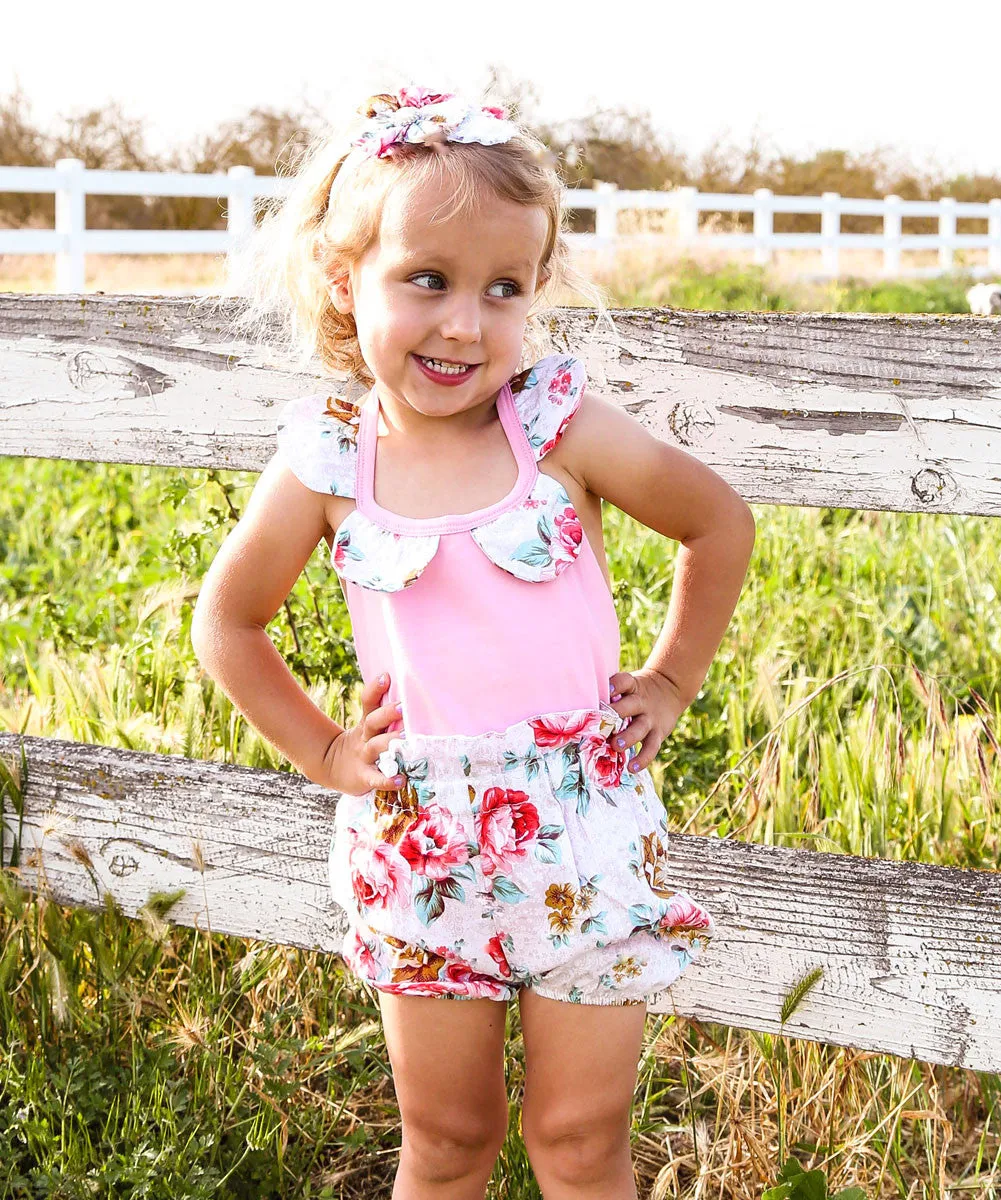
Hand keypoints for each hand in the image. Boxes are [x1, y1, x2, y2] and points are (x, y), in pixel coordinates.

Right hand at [322, 672, 406, 795]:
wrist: (332, 768)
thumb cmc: (362, 744)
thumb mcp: (367, 727)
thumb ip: (384, 715)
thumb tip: (408, 697)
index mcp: (366, 724)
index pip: (369, 702)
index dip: (375, 690)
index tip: (386, 676)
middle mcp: (365, 738)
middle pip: (373, 722)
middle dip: (387, 713)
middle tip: (403, 707)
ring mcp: (364, 757)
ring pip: (375, 746)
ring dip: (389, 742)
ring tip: (406, 739)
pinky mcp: (364, 777)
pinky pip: (376, 778)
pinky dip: (387, 780)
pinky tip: (401, 780)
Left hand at [607, 667, 686, 773]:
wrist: (670, 688)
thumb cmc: (636, 690)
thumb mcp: (628, 684)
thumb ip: (611, 692)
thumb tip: (580, 699)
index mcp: (632, 686)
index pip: (624, 682)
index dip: (616, 685)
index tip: (606, 690)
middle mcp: (641, 702)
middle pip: (630, 706)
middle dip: (616, 714)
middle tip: (603, 723)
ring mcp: (650, 718)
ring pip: (640, 728)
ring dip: (627, 737)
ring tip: (616, 746)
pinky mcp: (658, 733)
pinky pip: (651, 748)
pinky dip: (642, 759)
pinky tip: (631, 768)